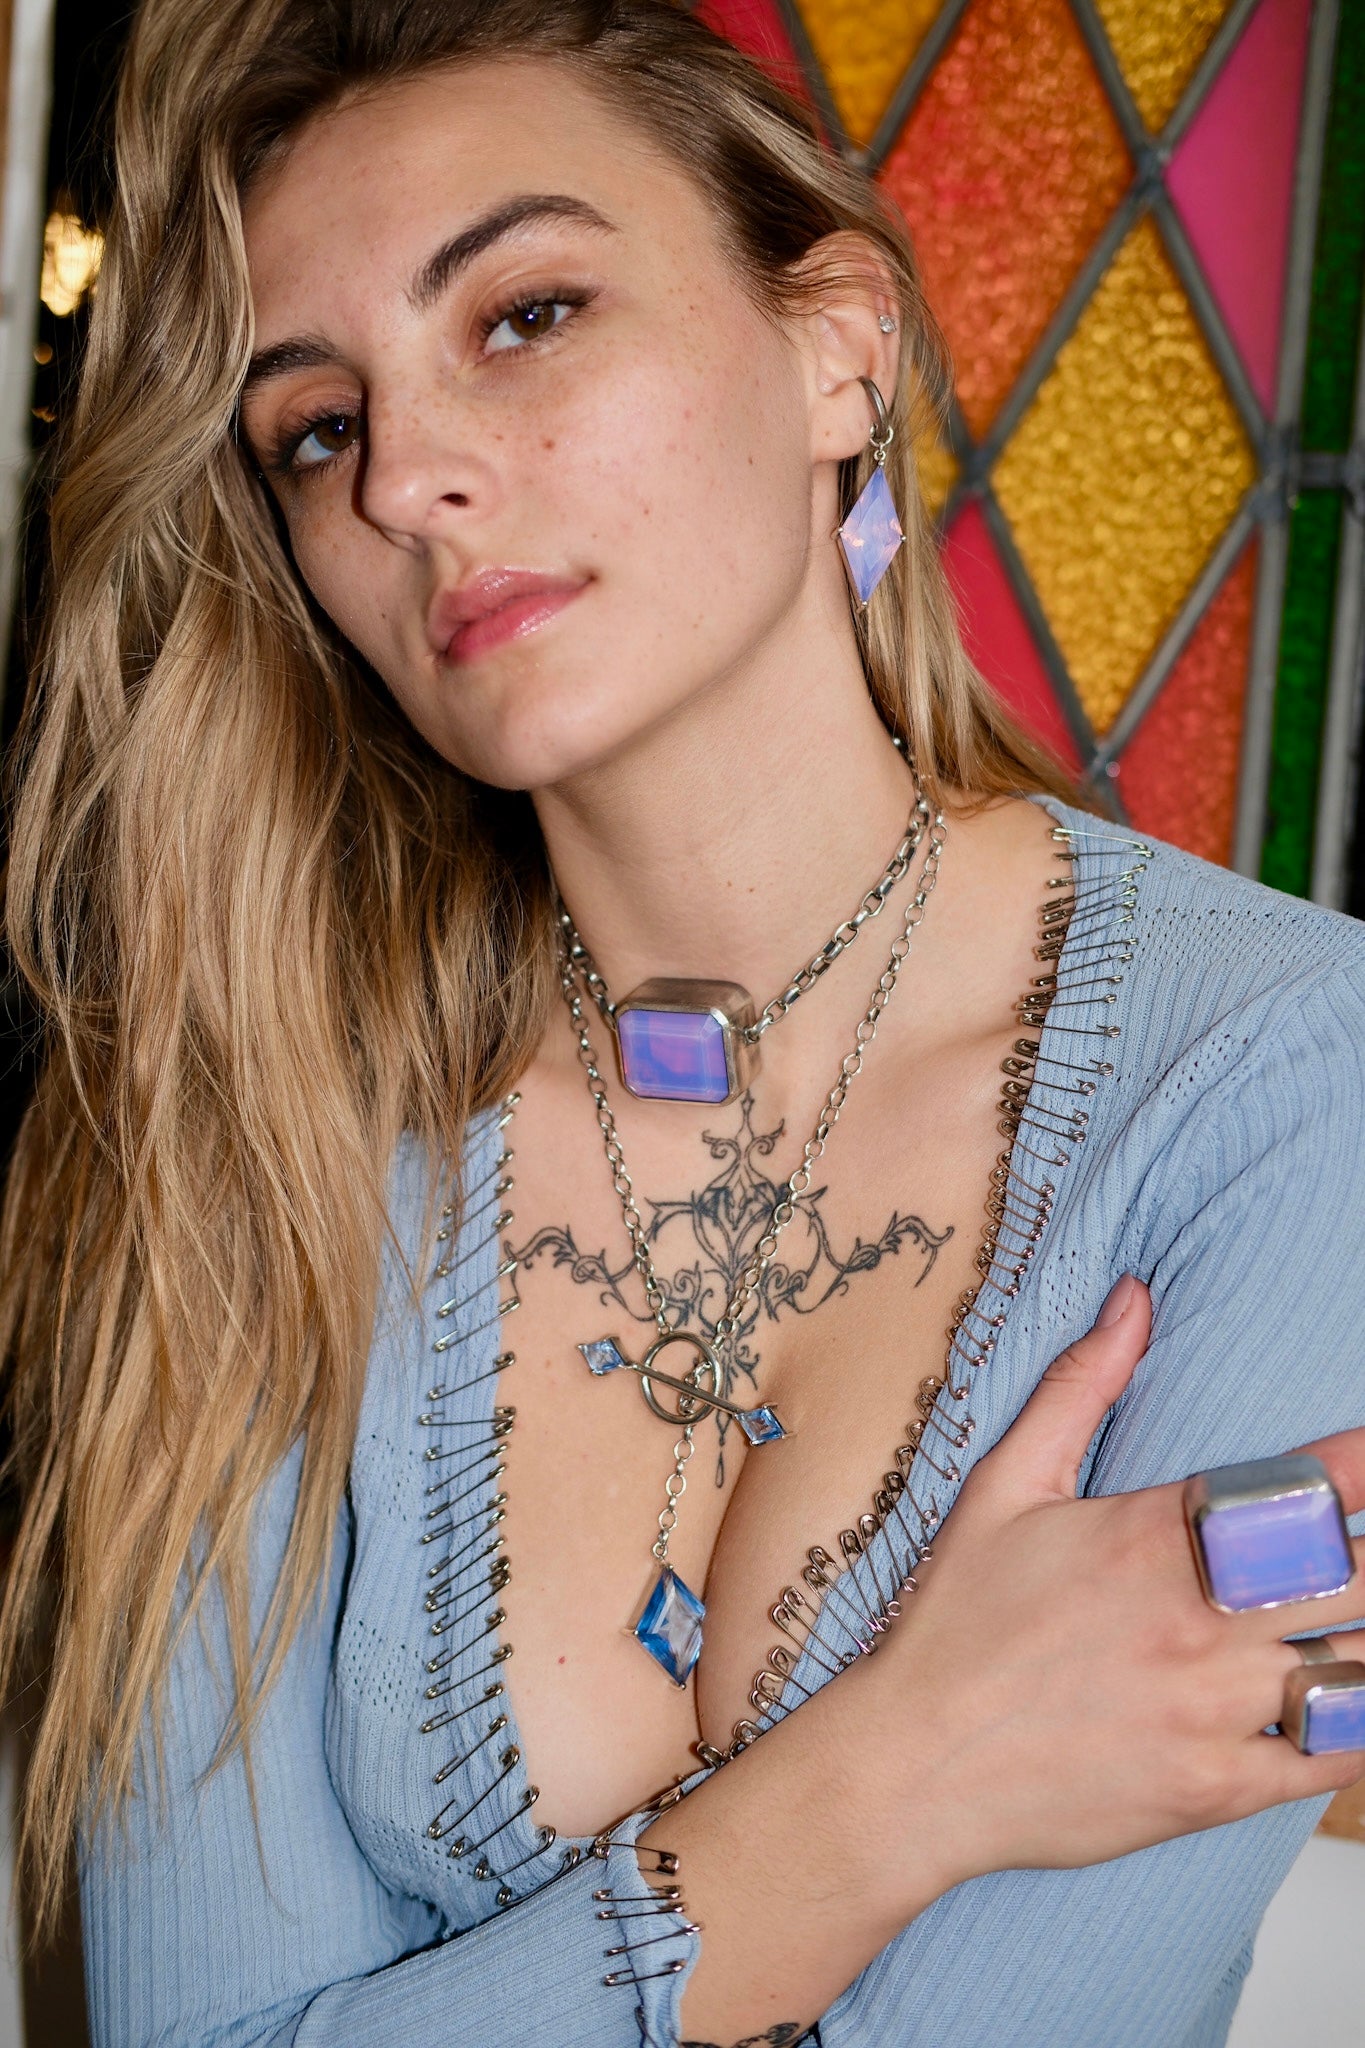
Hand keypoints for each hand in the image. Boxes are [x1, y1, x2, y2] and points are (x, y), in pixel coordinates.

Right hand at [878, 1274, 1364, 1886]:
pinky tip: (1347, 1699)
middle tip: (1352, 1555)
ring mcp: (1218, 1709)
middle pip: (1357, 1578)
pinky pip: (1336, 1757)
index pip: (1309, 1484)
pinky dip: (1357, 1725)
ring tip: (1347, 1619)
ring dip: (1364, 1639)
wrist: (917, 1764)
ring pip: (1358, 1668)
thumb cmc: (958, 1621)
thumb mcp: (1005, 1484)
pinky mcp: (1222, 1788)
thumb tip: (1135, 1296)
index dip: (1361, 1470)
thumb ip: (1081, 1386)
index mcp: (1159, 1534)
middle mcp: (1202, 1619)